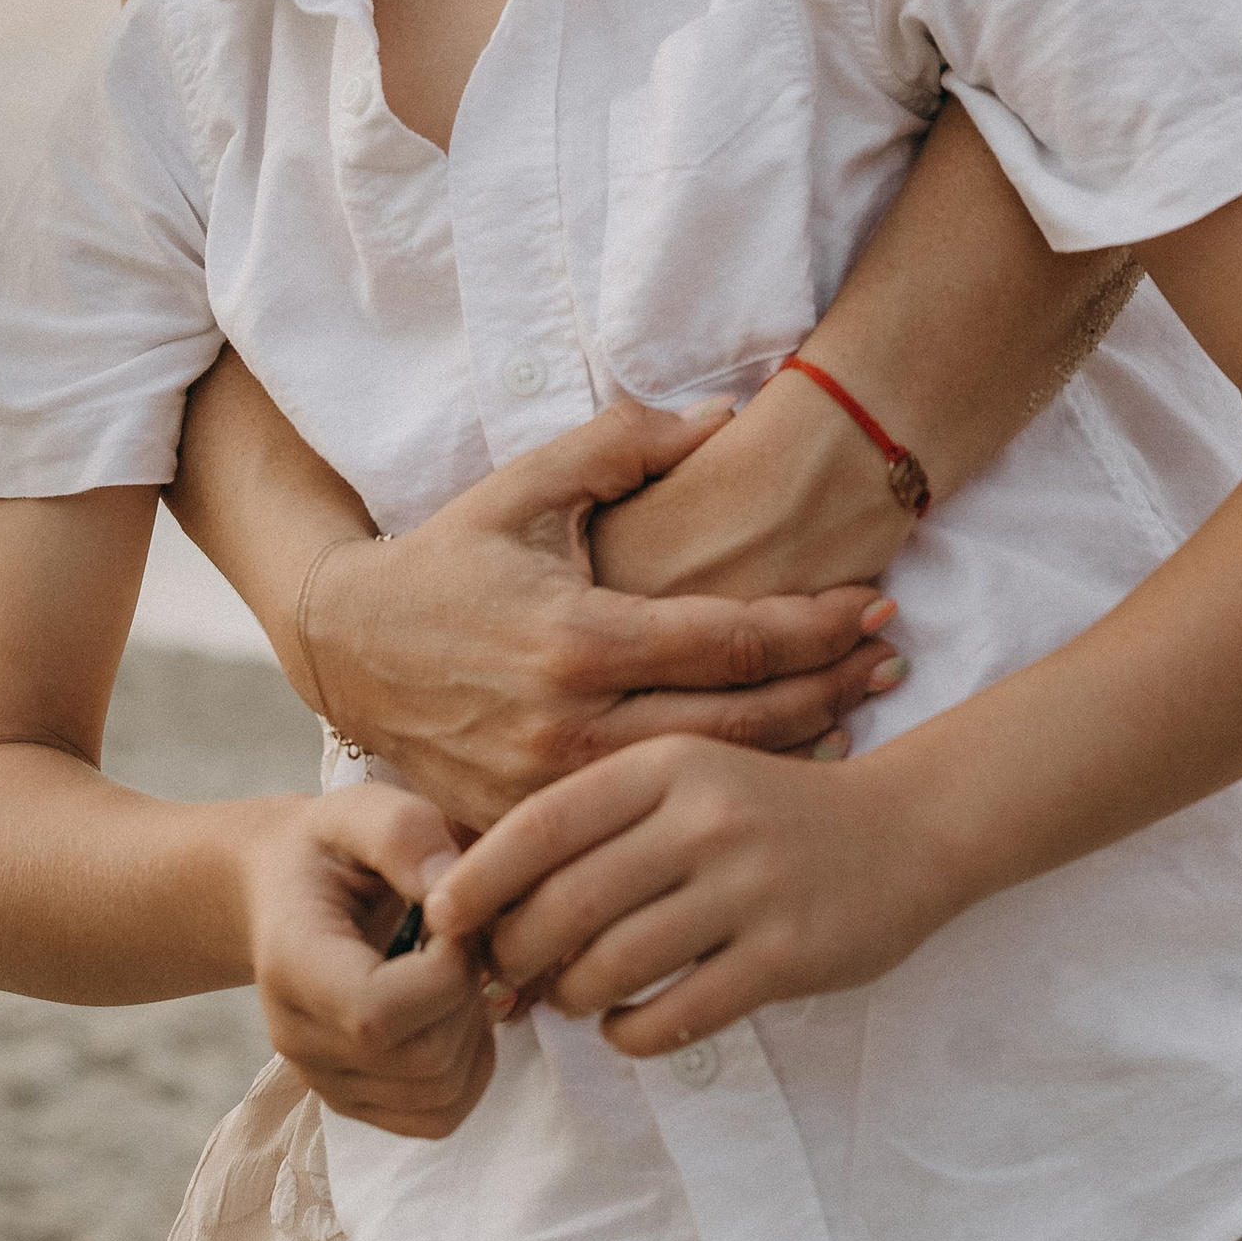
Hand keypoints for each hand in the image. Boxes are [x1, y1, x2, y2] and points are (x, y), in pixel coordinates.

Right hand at [243, 786, 499, 1141]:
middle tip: (462, 939)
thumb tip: (453, 888)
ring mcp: (326, 1081)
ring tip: (454, 970)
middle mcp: (299, 1041)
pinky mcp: (357, 1101)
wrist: (285, 892)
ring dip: (475, 1030)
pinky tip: (455, 1010)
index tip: (455, 916)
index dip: (447, 971)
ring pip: (441, 1094)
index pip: (378, 1014)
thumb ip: (404, 833)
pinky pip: (438, 1117)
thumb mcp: (359, 810)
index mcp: (293, 969)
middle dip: (468, 995)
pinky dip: (470, 1069)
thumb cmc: (330, 847)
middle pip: (423, 1060)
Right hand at [296, 398, 899, 828]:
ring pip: (703, 780)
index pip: (733, 638)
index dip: (818, 624)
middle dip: (831, 687)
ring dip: (791, 748)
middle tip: (894, 662)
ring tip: (859, 715)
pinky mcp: (531, 825)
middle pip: (741, 720)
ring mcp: (551, 787)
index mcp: (579, 636)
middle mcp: (571, 722)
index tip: (877, 605)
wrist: (347, 649)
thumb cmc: (449, 557)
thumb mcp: (528, 486)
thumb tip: (727, 415)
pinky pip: (644, 820)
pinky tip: (768, 775)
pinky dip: (712, 797)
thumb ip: (626, 445)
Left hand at [433, 735, 948, 1059]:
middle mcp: (705, 817)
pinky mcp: (787, 954)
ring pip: (613, 966)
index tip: (441, 922)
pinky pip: (675, 1016)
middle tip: (509, 978)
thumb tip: (487, 897)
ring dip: (571, 998)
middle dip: (517, 955)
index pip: (542, 825)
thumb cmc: (767, 810)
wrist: (906, 829)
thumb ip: (600, 822)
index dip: (478, 881)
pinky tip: (627, 1025)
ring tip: (572, 998)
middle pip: (566, 905)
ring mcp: (750, 886)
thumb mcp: (687, 779)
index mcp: (669, 763)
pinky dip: (631, 1035)